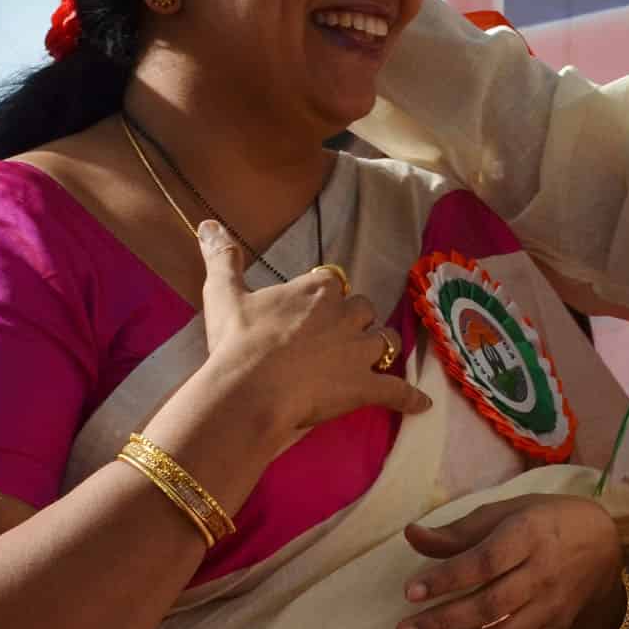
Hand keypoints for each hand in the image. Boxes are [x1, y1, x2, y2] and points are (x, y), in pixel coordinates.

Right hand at [195, 221, 429, 445]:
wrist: (250, 387)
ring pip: (384, 341)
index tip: (311, 305)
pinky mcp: (366, 386)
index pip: (332, 280)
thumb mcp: (224, 293)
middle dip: (355, 318)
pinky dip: (410, 398)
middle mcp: (345, 315)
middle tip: (337, 334)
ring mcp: (359, 351)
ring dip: (380, 347)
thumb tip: (207, 223)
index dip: (324, 293)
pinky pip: (397, 390)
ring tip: (372, 357)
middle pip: (363, 308)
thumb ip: (222, 257)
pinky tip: (421, 405)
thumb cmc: (238, 339)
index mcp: (316, 290)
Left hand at [399, 494, 622, 628]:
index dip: (447, 578)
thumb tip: (411, 535)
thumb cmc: (544, 522)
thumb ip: (459, 531)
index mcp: (528, 537)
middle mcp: (542, 575)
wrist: (602, 545)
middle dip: (443, 622)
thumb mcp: (506, 512)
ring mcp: (550, 609)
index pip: (485, 562)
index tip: (410, 592)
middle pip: (490, 605)